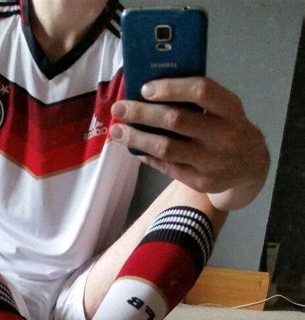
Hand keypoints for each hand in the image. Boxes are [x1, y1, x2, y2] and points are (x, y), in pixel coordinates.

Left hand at [110, 77, 269, 209]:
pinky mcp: (201, 181)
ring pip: (166, 148)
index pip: (201, 91)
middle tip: (119, 108)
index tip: (145, 88)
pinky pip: (167, 167)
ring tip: (117, 131)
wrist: (250, 166)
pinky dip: (148, 156)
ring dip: (137, 138)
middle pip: (175, 120)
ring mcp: (211, 162)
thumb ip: (198, 99)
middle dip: (142, 113)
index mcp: (230, 109)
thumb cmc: (230, 127)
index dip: (170, 88)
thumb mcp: (225, 108)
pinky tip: (135, 148)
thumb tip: (151, 89)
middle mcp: (223, 135)